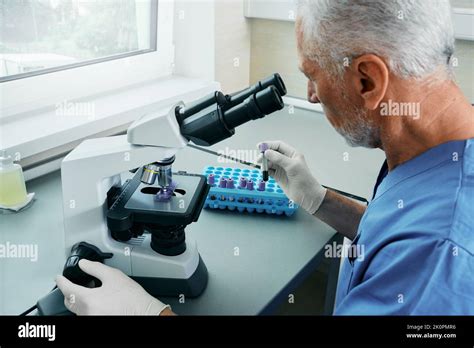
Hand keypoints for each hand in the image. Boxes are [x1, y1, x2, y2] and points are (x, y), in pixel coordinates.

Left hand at [55, 259, 171, 314]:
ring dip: (79, 299)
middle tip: (73, 284)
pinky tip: (98, 301)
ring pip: (77, 309)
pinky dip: (87, 307)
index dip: (61, 281)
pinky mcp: (95, 322)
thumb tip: (84, 264)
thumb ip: (95, 268)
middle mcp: (86, 313)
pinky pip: (86, 314)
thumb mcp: (114, 276)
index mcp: (88, 300)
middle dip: (69, 292)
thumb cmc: (132, 298)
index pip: (67, 289)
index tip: (59, 278)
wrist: (144, 313)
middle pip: (69, 302)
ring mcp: (90, 319)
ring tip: (91, 291)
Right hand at [257, 141, 326, 214]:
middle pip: (272, 153)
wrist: (307, 195)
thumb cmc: (304, 180)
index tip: (260, 147)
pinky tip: (264, 171)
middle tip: (259, 158)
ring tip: (261, 166)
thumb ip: (279, 158)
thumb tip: (267, 152)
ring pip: (270, 162)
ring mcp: (282, 169)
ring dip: (264, 163)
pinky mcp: (279, 177)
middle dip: (265, 155)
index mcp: (292, 154)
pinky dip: (265, 170)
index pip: (279, 146)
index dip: (269, 145)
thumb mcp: (292, 166)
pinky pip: (270, 171)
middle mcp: (287, 160)